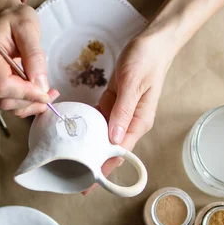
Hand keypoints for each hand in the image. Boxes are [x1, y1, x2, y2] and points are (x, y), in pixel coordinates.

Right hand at [0, 0, 58, 117]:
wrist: (0, 16)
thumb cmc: (13, 18)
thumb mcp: (28, 28)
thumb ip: (34, 57)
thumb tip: (41, 87)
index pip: (1, 86)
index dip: (26, 93)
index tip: (47, 92)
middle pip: (3, 100)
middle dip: (29, 101)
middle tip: (52, 93)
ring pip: (4, 105)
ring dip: (28, 104)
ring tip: (47, 93)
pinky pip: (5, 103)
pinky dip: (23, 103)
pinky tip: (36, 93)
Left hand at [84, 34, 171, 193]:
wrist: (153, 43)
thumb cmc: (146, 61)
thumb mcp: (132, 84)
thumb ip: (123, 111)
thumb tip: (113, 139)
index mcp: (139, 121)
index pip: (121, 152)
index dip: (105, 168)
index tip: (90, 182)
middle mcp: (130, 122)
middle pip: (111, 149)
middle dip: (95, 164)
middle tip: (74, 177)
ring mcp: (122, 114)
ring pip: (104, 138)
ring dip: (90, 148)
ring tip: (71, 162)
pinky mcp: (115, 104)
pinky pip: (100, 121)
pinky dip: (89, 129)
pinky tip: (76, 136)